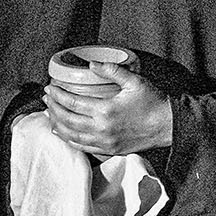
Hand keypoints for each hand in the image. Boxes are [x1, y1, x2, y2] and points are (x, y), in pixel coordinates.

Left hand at [43, 63, 173, 158]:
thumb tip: (90, 65)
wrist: (168, 125)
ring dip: (57, 125)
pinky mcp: (110, 150)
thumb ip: (111, 70)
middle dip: (53, 108)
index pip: (72, 102)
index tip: (50, 88)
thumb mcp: (134, 80)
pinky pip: (83, 147)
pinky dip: (69, 140)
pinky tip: (63, 133)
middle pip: (67, 120)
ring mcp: (105, 142)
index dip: (57, 95)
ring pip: (71, 136)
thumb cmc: (153, 101)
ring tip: (50, 114)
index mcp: (105, 110)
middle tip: (46, 98)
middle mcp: (102, 129)